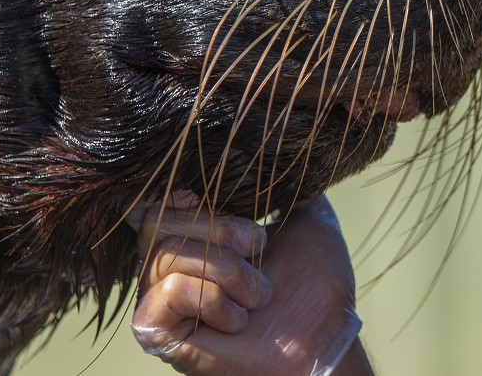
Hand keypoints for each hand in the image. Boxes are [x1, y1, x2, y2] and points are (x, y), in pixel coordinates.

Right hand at [129, 192, 364, 374]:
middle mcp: (169, 266)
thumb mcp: (306, 217)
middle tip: (259, 248)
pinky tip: (239, 318)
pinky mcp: (159, 333)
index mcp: (196, 236)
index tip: (219, 196)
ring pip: (164, 254)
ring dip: (226, 270)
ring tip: (259, 294)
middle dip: (217, 229)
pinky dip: (210, 298)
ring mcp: (161, 300)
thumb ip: (290, 183)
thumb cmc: (316, 284)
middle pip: (156, 220)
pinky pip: (164, 292)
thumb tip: (287, 146)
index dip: (186, 191)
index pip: (160, 196)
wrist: (326, 335)